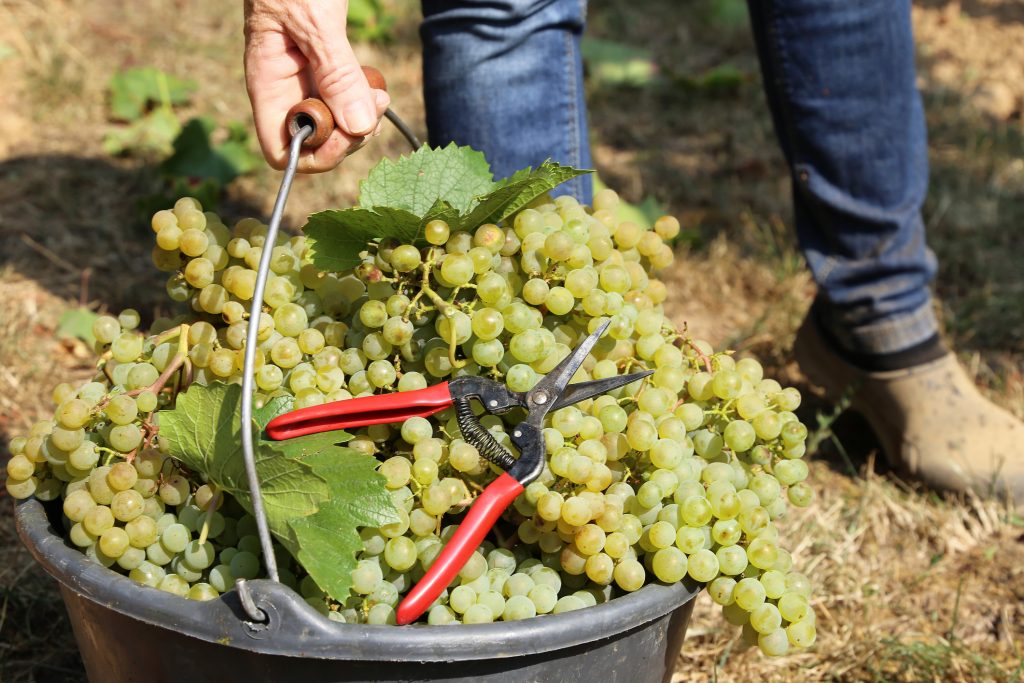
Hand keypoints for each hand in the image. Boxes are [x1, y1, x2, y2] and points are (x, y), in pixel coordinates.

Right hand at [244, 0, 389, 171]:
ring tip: (378, 94)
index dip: (316, 154)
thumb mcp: (314, 19)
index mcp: (268, 80)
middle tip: (373, 106)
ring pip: (336, 125)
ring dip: (361, 119)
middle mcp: (286, 87)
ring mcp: (308, 78)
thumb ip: (335, 72)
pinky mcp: (328, 65)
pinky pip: (347, 101)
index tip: (347, 132)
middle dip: (348, 135)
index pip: (281, 150)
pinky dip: (364, 101)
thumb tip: (357, 128)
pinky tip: (375, 86)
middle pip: (316, 143)